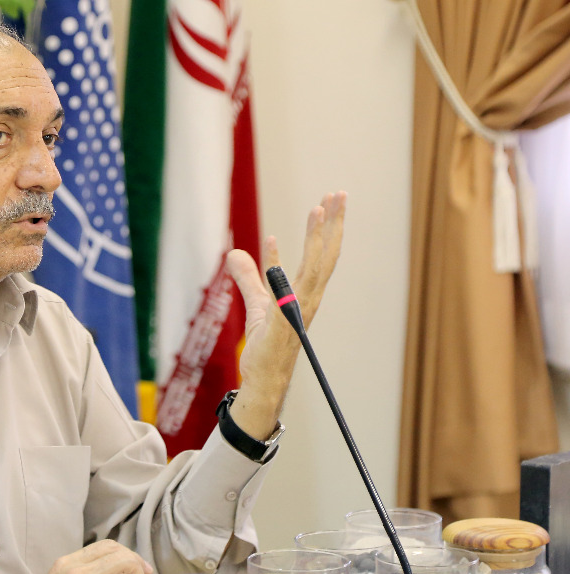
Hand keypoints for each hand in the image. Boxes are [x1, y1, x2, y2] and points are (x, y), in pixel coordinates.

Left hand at [225, 191, 346, 439]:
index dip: (327, 229)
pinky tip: (274, 240)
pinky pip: (285, 287)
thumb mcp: (256, 305)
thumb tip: (235, 253)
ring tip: (321, 206)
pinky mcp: (283, 320)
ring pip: (316, 266)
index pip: (323, 255)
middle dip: (334, 223)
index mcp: (306, 293)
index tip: (328, 202)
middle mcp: (308, 298)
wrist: (263, 380)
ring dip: (319, 236)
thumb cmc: (266, 347)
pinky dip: (281, 264)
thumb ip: (248, 278)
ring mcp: (298, 308)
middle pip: (327, 254)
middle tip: (339, 192)